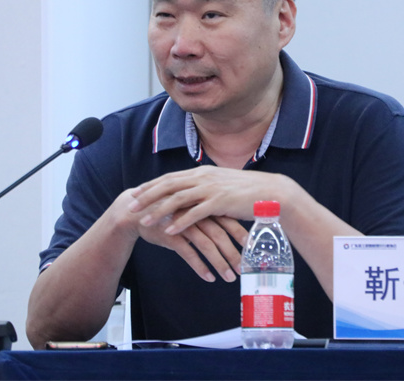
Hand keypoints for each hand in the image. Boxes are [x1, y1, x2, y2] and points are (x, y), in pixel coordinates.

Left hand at [127, 165, 289, 234]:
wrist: (271, 193)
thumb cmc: (247, 191)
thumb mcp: (221, 185)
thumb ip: (205, 187)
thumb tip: (191, 192)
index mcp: (202, 172)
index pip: (170, 177)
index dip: (151, 186)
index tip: (136, 194)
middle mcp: (204, 177)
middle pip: (168, 186)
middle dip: (147, 197)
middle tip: (131, 207)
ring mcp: (212, 189)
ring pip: (178, 199)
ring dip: (159, 211)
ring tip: (144, 222)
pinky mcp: (221, 202)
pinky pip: (195, 213)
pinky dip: (180, 222)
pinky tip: (169, 231)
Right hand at [136, 213, 245, 282]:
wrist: (137, 211)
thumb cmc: (169, 212)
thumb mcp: (190, 210)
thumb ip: (209, 216)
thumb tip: (231, 229)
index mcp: (204, 206)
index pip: (228, 220)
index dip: (241, 234)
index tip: (254, 249)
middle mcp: (196, 214)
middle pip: (220, 234)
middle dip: (234, 253)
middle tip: (244, 269)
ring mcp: (183, 224)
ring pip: (207, 245)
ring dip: (220, 263)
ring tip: (229, 278)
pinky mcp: (170, 235)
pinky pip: (188, 253)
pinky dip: (200, 266)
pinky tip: (209, 278)